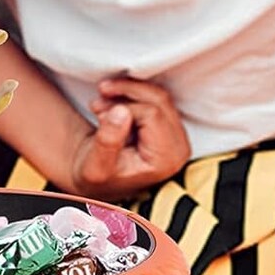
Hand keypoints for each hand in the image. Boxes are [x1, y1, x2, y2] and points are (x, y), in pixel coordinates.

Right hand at [68, 76, 190, 200]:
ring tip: (101, 102)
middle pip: (159, 100)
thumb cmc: (99, 177)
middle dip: (127, 91)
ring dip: (128, 91)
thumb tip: (120, 111)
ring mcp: (178, 137)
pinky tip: (112, 104)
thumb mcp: (96, 165)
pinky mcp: (172, 129)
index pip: (151, 114)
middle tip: (100, 92)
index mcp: (165, 160)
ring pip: (159, 95)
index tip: (98, 112)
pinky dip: (134, 95)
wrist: (101, 183)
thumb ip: (108, 140)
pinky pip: (158, 99)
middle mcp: (179, 148)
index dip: (122, 107)